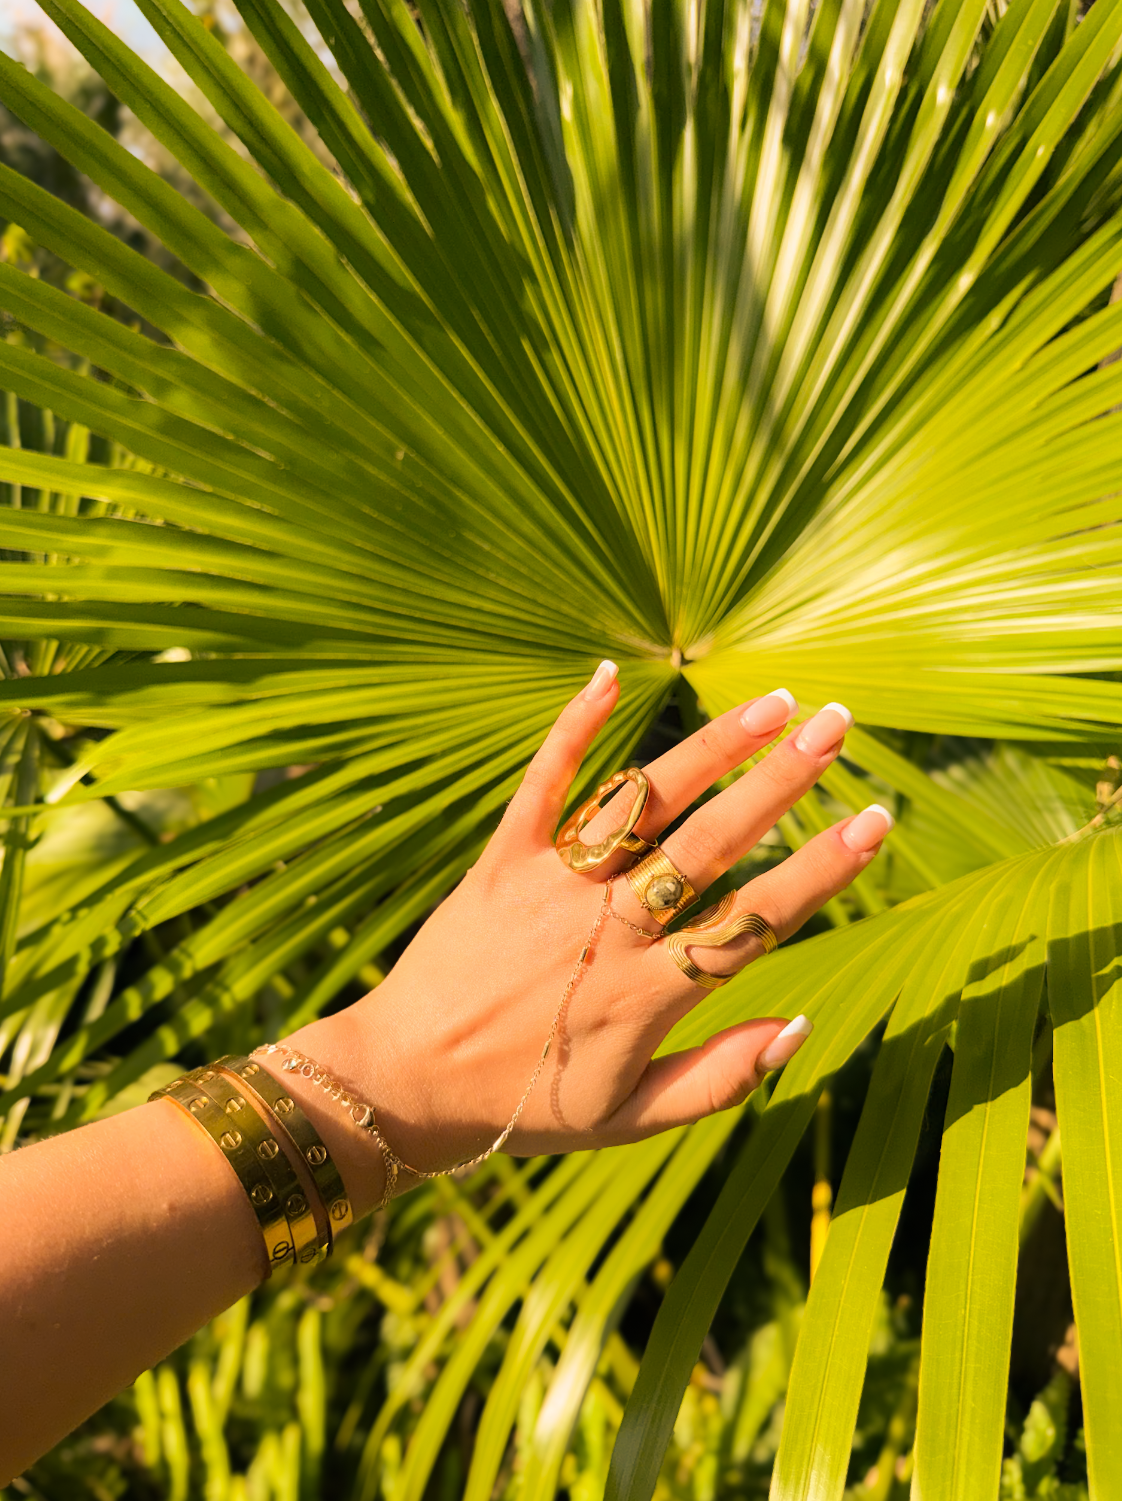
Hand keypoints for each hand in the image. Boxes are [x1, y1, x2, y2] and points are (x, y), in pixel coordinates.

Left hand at [285, 664, 891, 1201]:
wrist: (402, 1085)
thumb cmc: (523, 1107)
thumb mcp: (628, 1121)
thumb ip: (718, 1078)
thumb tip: (801, 1029)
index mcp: (648, 994)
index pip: (754, 921)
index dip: (820, 868)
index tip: (874, 819)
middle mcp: (606, 931)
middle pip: (711, 844)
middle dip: (782, 781)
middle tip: (837, 725)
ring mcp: (551, 888)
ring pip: (643, 805)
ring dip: (709, 748)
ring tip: (772, 703)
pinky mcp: (500, 861)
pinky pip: (542, 785)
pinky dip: (573, 728)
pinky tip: (608, 674)